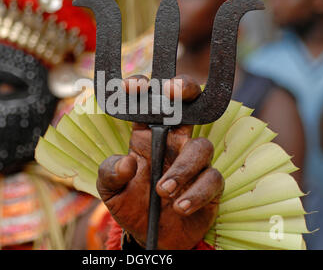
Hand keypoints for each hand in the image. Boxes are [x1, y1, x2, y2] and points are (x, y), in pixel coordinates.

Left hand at [97, 75, 223, 249]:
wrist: (152, 237)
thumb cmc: (130, 205)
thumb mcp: (110, 191)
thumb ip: (110, 174)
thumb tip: (127, 162)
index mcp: (146, 136)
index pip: (148, 104)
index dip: (143, 88)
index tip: (133, 86)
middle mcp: (173, 142)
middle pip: (187, 105)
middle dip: (185, 89)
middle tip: (174, 91)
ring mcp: (194, 162)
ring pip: (201, 147)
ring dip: (182, 169)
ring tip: (161, 192)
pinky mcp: (210, 183)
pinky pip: (212, 179)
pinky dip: (196, 193)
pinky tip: (179, 207)